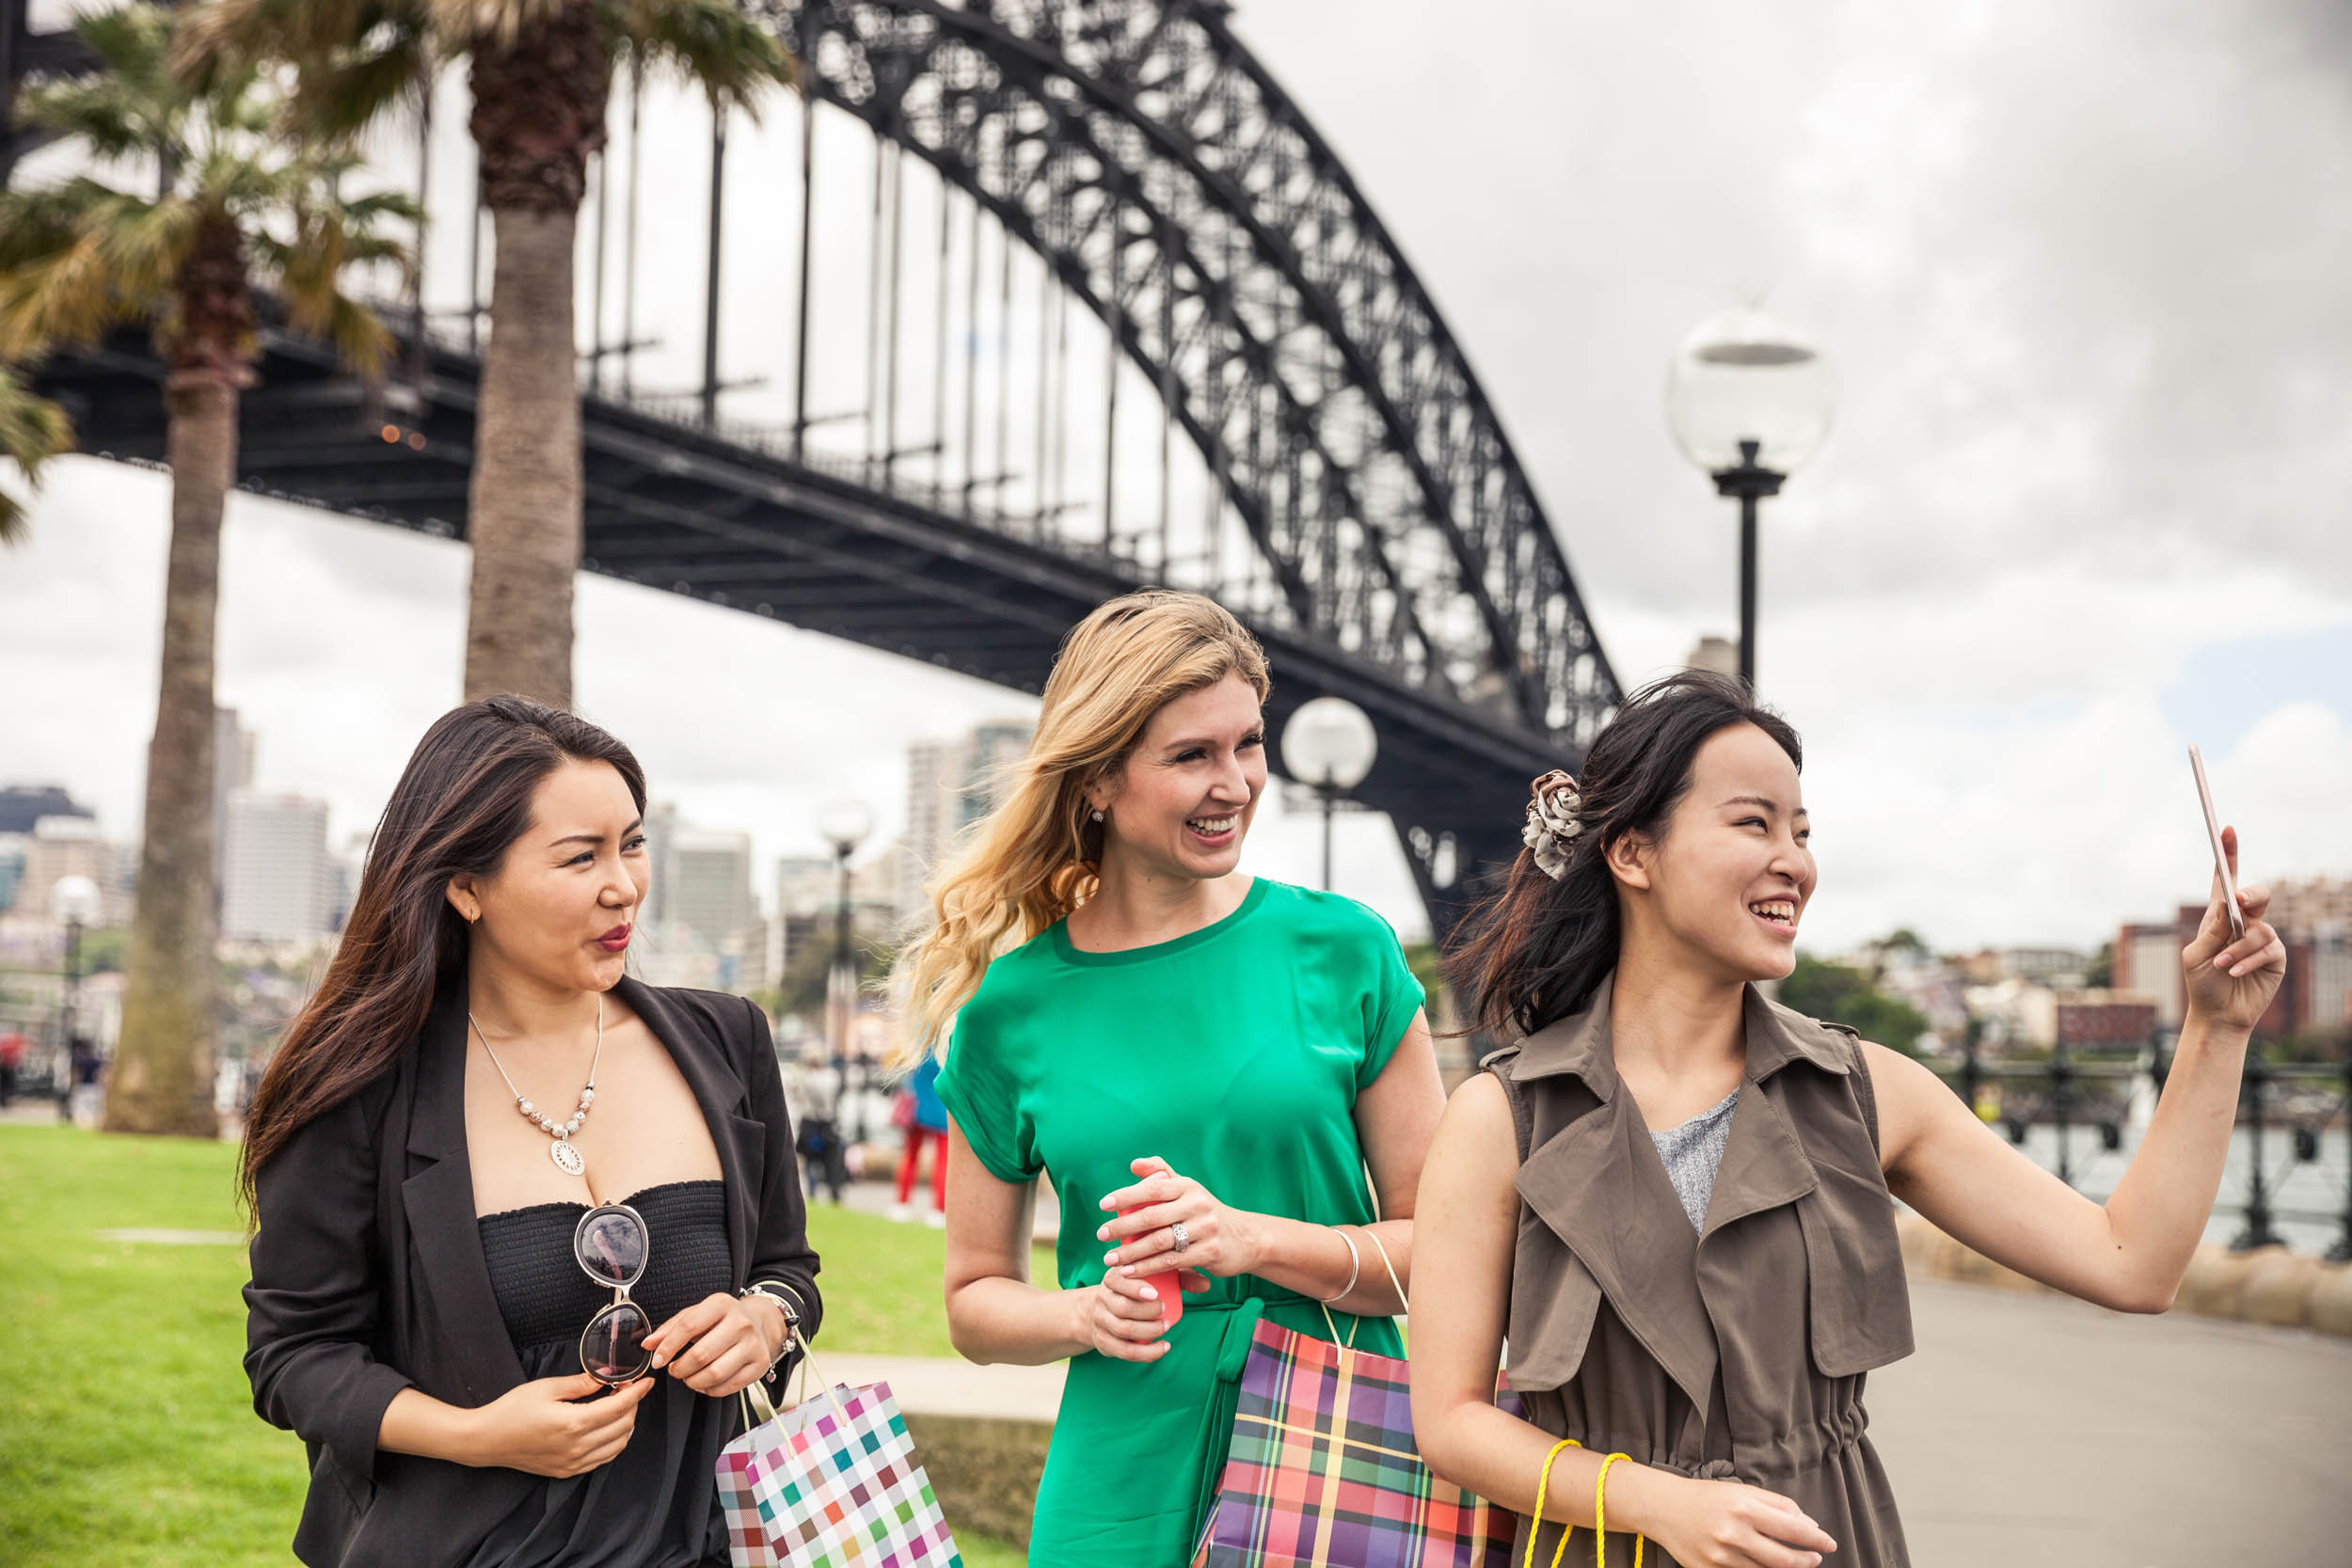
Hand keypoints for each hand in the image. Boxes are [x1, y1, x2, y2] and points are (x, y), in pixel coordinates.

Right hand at [463, 1371, 654, 1476]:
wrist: (486, 1440)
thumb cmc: (512, 1410)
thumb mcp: (547, 1388)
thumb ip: (581, 1383)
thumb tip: (606, 1378)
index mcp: (573, 1424)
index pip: (619, 1407)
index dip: (637, 1392)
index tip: (647, 1380)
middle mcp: (577, 1447)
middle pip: (623, 1426)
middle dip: (632, 1405)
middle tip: (626, 1388)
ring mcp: (573, 1463)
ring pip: (617, 1445)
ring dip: (626, 1424)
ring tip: (618, 1405)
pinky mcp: (567, 1471)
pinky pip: (602, 1459)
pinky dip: (613, 1442)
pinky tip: (606, 1427)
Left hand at [644, 1293, 786, 1397]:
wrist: (758, 1324)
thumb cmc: (720, 1320)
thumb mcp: (695, 1315)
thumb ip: (670, 1329)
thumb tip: (648, 1344)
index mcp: (722, 1304)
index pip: (688, 1326)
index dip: (668, 1347)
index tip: (657, 1360)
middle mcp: (741, 1323)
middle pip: (701, 1355)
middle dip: (680, 1369)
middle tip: (675, 1370)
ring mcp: (753, 1344)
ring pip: (714, 1374)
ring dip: (693, 1381)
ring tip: (689, 1377)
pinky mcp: (760, 1364)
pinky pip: (728, 1386)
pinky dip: (710, 1389)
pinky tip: (706, 1381)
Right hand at [1072, 1267, 1179, 1362]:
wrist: (1098, 1310)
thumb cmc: (1134, 1289)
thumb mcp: (1149, 1277)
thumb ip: (1178, 1277)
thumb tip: (1205, 1284)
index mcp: (1112, 1278)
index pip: (1118, 1281)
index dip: (1136, 1288)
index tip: (1155, 1294)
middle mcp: (1102, 1299)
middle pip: (1123, 1307)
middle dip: (1147, 1311)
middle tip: (1165, 1310)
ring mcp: (1101, 1322)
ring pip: (1124, 1330)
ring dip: (1149, 1331)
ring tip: (1166, 1326)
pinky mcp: (1104, 1343)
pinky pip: (1126, 1351)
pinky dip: (1147, 1352)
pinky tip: (1164, 1347)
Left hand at [1096, 1156, 1248, 1284]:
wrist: (1246, 1238)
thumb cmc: (1205, 1212)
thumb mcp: (1188, 1189)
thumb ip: (1161, 1174)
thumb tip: (1133, 1164)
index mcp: (1188, 1186)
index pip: (1152, 1188)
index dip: (1126, 1196)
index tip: (1103, 1205)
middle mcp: (1197, 1204)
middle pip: (1152, 1216)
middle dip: (1122, 1226)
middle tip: (1101, 1235)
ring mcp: (1205, 1229)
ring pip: (1159, 1242)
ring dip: (1130, 1252)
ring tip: (1110, 1258)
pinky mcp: (1209, 1252)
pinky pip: (1171, 1262)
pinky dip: (1147, 1267)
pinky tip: (1130, 1271)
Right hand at [1651, 1476, 1837, 1567]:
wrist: (1663, 1508)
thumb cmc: (1705, 1496)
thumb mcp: (1742, 1490)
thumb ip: (1777, 1505)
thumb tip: (1809, 1525)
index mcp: (1743, 1507)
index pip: (1792, 1529)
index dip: (1817, 1539)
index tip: (1830, 1542)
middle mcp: (1733, 1533)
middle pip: (1784, 1558)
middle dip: (1807, 1560)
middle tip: (1816, 1557)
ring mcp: (1721, 1557)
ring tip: (1796, 1561)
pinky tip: (1766, 1565)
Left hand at [2181, 827, 2285, 1031]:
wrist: (2217, 1014)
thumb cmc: (2201, 982)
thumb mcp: (2196, 956)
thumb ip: (2213, 931)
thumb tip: (2228, 906)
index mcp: (2219, 916)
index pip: (2224, 880)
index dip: (2228, 854)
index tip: (2227, 829)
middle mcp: (2244, 922)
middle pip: (2258, 894)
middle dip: (2251, 893)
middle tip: (2239, 900)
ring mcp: (2262, 938)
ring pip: (2259, 929)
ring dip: (2237, 948)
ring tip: (2220, 964)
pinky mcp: (2275, 957)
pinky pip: (2267, 950)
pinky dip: (2246, 961)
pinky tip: (2232, 972)